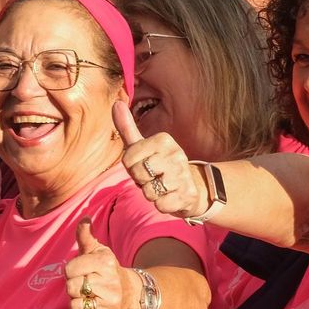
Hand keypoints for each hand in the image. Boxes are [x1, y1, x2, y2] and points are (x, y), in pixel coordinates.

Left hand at [63, 219, 134, 308]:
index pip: (69, 269)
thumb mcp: (99, 252)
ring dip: (77, 305)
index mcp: (105, 263)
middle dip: (74, 289)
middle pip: (71, 288)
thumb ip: (86, 236)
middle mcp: (110, 283)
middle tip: (86, 288)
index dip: (71, 272)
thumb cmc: (108, 272)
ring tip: (89, 300)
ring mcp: (111, 304)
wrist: (133, 296)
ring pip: (74, 306)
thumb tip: (84, 219)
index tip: (82, 273)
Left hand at [114, 100, 205, 217]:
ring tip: (162, 187)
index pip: (127, 159)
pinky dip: (162, 205)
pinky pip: (160, 205)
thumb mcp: (143, 146)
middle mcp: (176, 154)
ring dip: (151, 194)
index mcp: (163, 140)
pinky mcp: (187, 195)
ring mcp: (183, 175)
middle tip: (153, 177)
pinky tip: (171, 197)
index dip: (131, 167)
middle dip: (141, 181)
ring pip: (148, 191)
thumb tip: (116, 103)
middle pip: (138, 174)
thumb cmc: (160, 166)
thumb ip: (127, 127)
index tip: (145, 165)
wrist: (192, 187)